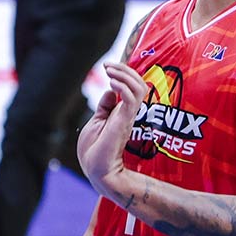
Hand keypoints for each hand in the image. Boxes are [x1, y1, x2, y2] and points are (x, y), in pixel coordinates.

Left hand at [76, 62, 147, 193]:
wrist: (97, 170)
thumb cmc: (95, 150)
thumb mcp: (98, 122)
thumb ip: (105, 107)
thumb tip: (111, 91)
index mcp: (122, 112)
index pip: (133, 87)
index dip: (124, 73)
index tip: (108, 66)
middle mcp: (128, 113)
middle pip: (139, 84)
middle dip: (125, 69)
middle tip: (108, 65)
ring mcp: (128, 117)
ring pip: (139, 88)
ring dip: (124, 74)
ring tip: (109, 72)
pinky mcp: (125, 121)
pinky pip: (133, 98)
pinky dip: (123, 86)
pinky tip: (111, 84)